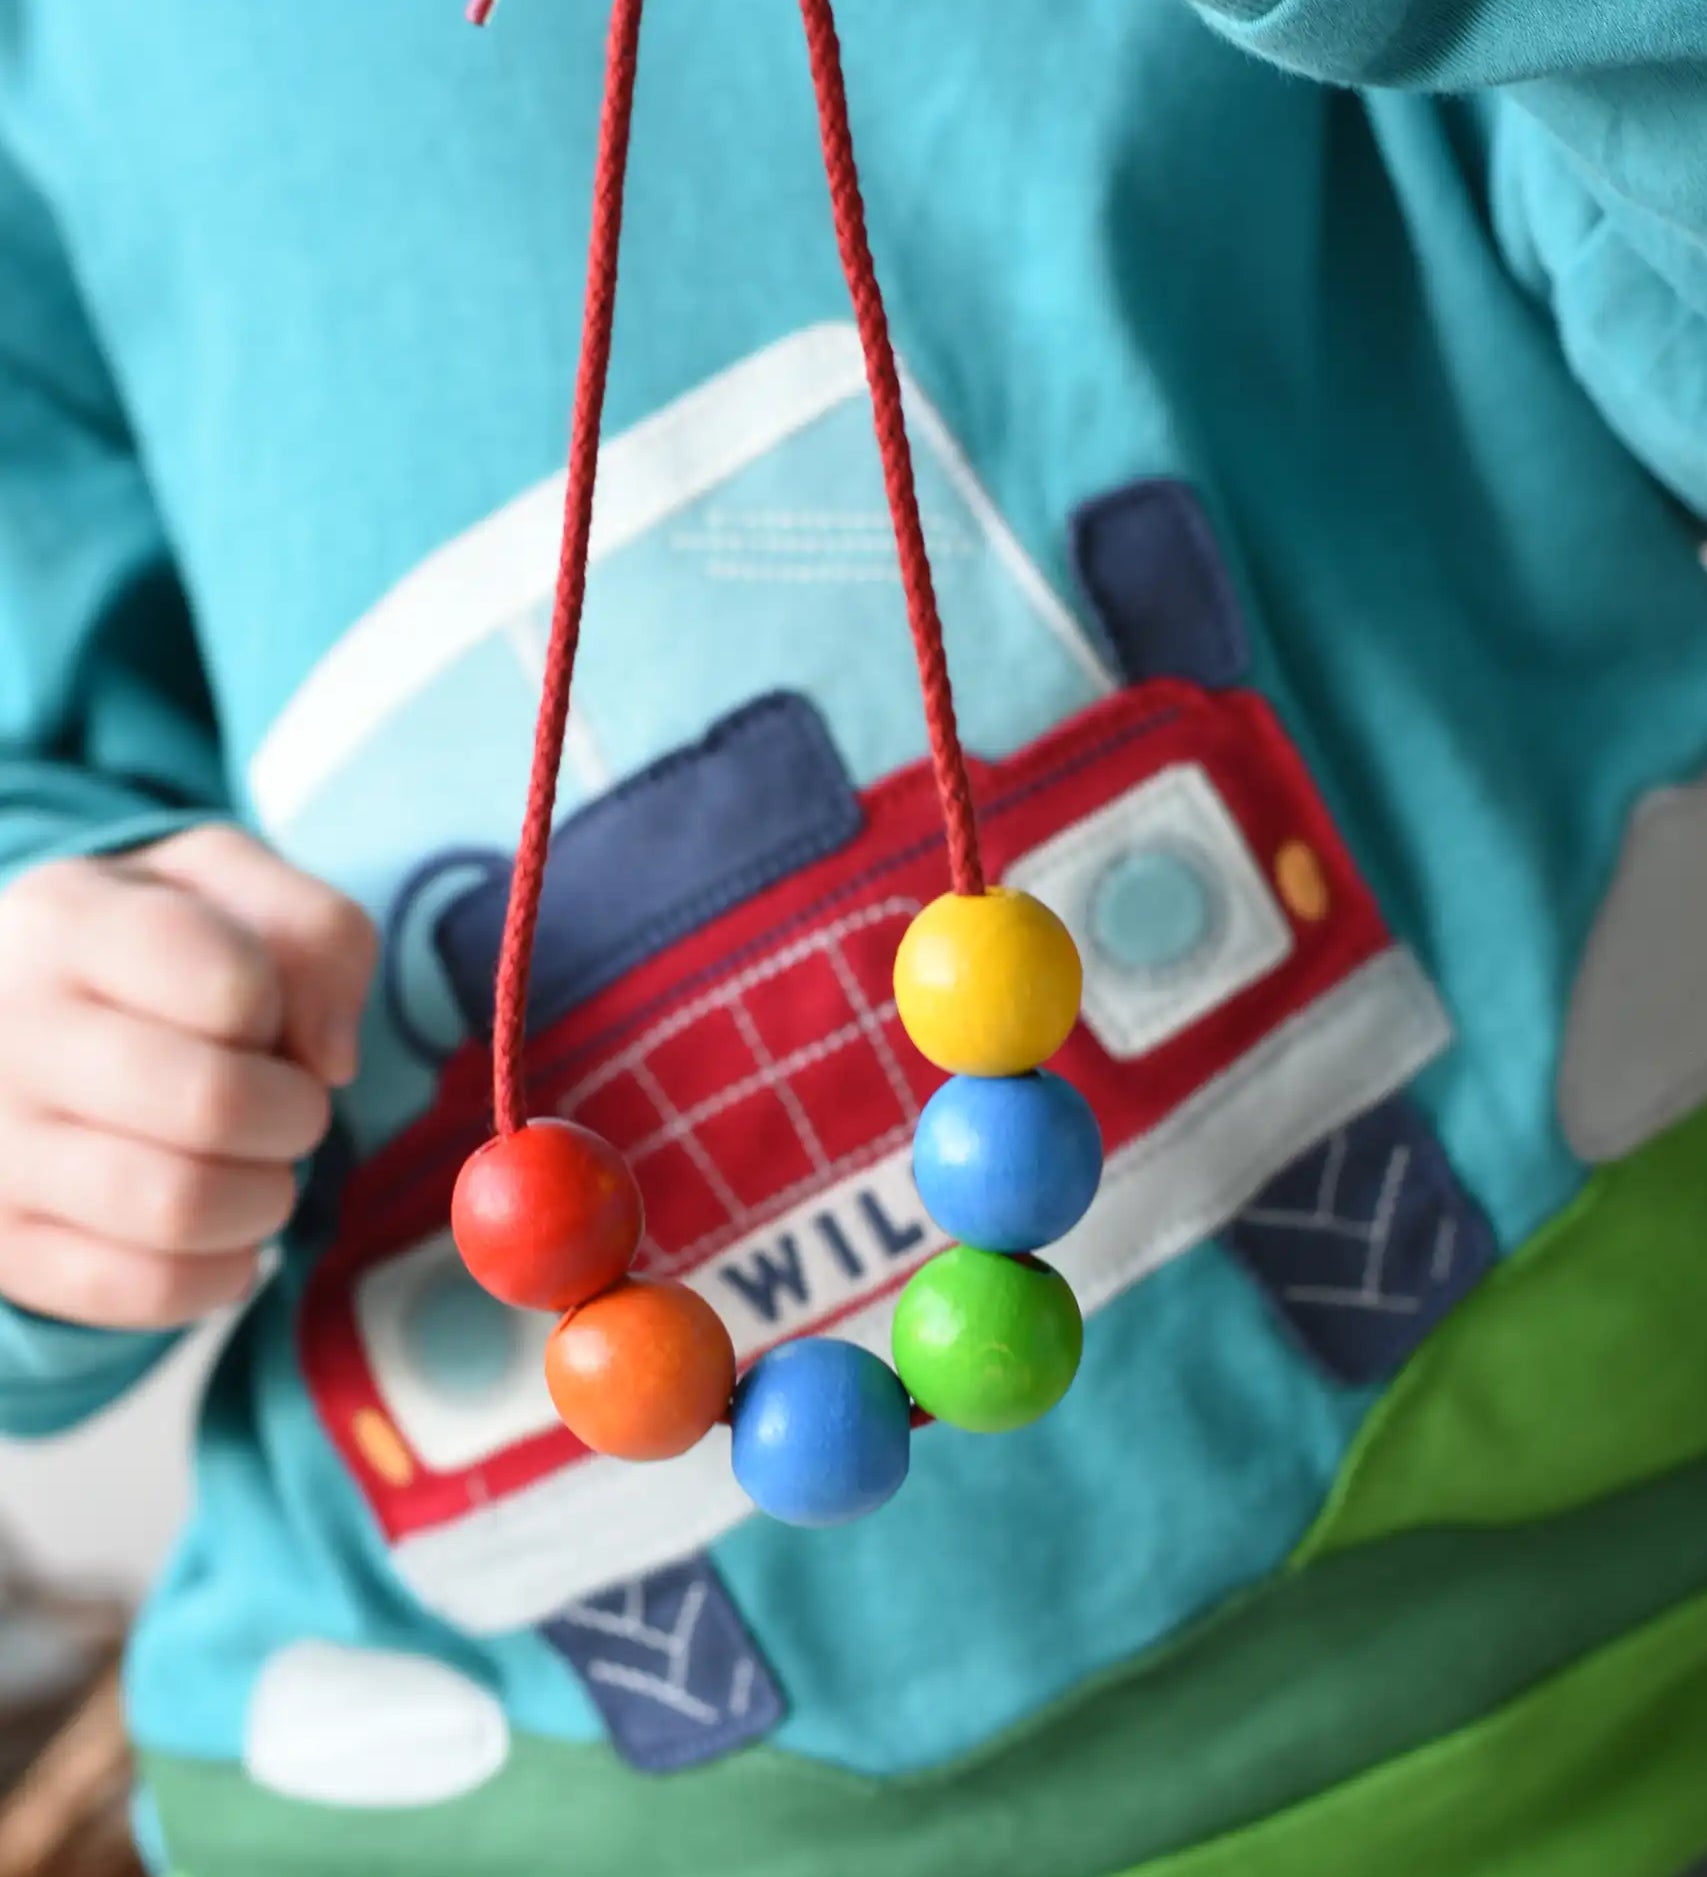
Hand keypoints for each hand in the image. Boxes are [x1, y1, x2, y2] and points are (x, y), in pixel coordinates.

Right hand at [0, 826, 376, 1328]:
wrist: (7, 1018)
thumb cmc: (150, 946)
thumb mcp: (232, 888)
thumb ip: (319, 934)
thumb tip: (331, 1059)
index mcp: (66, 921)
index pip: (231, 982)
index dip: (281, 1009)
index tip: (259, 1013)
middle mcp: (7, 1032)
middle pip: (215, 1107)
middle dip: (293, 1115)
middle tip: (284, 1106)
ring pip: (183, 1208)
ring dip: (264, 1197)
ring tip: (252, 1165)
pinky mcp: (4, 1245)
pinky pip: (149, 1289)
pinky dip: (222, 1269)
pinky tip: (217, 1225)